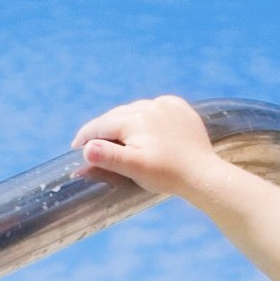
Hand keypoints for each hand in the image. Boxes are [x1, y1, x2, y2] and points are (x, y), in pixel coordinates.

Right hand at [73, 93, 221, 197]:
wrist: (203, 174)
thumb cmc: (166, 174)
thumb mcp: (133, 168)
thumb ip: (108, 157)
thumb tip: (87, 148)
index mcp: (134, 119)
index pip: (101, 125)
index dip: (86, 136)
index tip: (76, 147)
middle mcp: (150, 106)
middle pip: (116, 115)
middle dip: (103, 129)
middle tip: (93, 144)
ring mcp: (167, 105)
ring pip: (135, 109)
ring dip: (124, 120)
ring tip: (117, 135)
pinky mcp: (181, 109)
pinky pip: (156, 106)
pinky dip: (146, 114)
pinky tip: (145, 123)